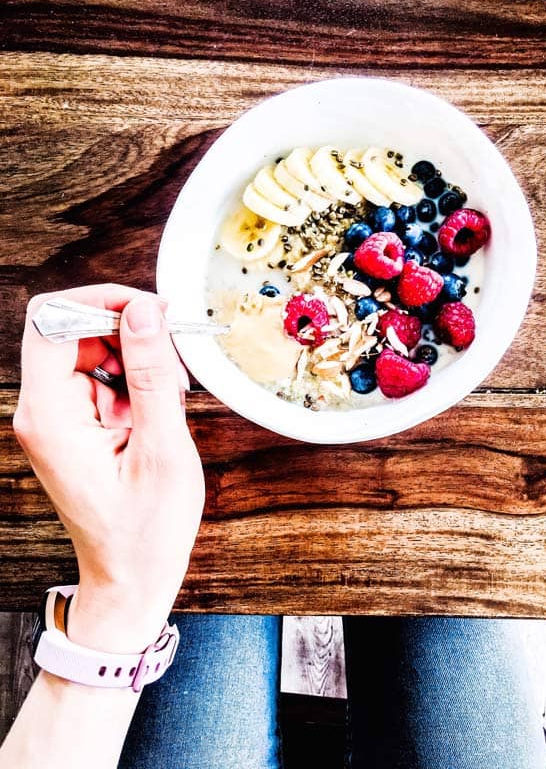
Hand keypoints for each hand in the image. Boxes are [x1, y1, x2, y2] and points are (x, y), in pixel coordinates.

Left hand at [13, 284, 203, 652]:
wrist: (131, 576)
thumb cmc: (145, 530)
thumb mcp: (160, 449)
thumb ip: (151, 374)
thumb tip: (143, 311)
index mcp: (50, 417)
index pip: (52, 322)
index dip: (101, 302)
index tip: (149, 310)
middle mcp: (41, 412)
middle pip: (72, 331)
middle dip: (127, 335)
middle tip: (171, 363)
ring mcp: (55, 418)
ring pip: (90, 351)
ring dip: (135, 361)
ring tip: (168, 399)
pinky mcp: (72, 424)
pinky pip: (99, 378)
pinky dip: (133, 383)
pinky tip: (156, 413)